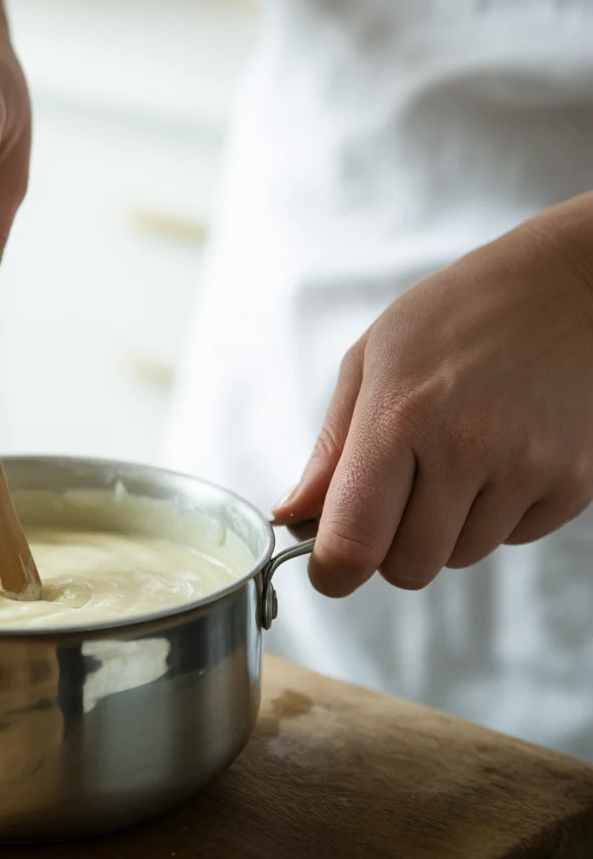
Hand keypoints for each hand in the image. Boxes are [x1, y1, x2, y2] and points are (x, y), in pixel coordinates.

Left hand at [273, 195, 592, 596]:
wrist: (572, 286)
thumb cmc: (457, 316)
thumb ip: (331, 450)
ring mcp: (528, 467)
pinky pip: (513, 538)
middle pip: (408, 568)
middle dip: (388, 549)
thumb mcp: (372, 362)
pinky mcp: (574, 482)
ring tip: (454, 460)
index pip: (355, 541)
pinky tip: (499, 457)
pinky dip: (496, 515)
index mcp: (400, 414)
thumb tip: (294, 516)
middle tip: (393, 500)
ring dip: (444, 530)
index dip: (332, 572)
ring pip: (460, 558)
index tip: (329, 569)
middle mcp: (466, 447)